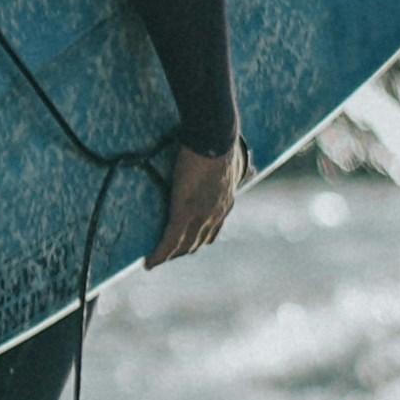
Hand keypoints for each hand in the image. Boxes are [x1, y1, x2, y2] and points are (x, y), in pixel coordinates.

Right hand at [153, 144, 243, 260]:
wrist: (215, 137)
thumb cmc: (219, 141)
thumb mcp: (229, 160)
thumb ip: (236, 169)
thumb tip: (249, 167)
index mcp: (225, 202)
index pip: (211, 231)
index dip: (197, 240)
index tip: (185, 244)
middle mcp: (216, 214)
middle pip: (197, 242)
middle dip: (181, 251)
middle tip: (165, 256)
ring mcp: (201, 215)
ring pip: (184, 246)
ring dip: (169, 256)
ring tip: (155, 261)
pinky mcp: (184, 212)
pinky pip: (170, 240)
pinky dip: (160, 254)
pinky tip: (149, 262)